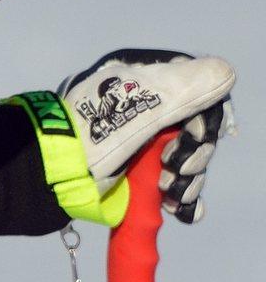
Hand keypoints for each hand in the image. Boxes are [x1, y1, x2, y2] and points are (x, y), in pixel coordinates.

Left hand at [59, 49, 234, 222]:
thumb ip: (186, 87)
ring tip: (169, 190)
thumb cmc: (94, 130)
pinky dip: (184, 200)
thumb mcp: (143, 103)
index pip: (195, 90)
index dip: (204, 115)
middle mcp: (144, 109)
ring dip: (189, 180)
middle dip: (195, 153)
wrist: (57, 172)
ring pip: (189, 162)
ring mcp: (141, 144)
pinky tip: (181, 209)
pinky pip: (176, 187)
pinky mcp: (138, 175)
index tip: (194, 135)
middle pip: (196, 130)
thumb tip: (224, 72)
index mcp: (141, 80)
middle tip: (176, 166)